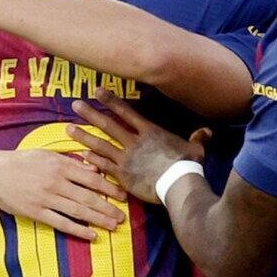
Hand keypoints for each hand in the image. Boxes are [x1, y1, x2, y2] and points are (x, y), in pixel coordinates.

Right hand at [0, 150, 127, 240]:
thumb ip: (71, 161)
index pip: (91, 178)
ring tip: (114, 226)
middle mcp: (55, 182)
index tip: (123, 196)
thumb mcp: (47, 154)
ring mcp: (46, 199)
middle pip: (88, 197)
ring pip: (78, 211)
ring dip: (98, 220)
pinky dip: (78, 230)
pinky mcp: (36, 213)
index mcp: (60, 165)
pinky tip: (92, 235)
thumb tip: (94, 167)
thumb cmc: (22, 161)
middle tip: (123, 216)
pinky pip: (61, 223)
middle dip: (108, 208)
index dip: (109, 188)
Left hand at [67, 89, 205, 203]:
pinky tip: (81, 155)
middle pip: (109, 125)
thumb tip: (208, 131)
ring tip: (68, 128)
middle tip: (74, 105)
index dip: (112, 100)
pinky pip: (104, 166)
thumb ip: (198, 138)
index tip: (97, 91)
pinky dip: (92, 160)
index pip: (127, 112)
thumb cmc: (188, 166)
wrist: (178, 185)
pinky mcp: (123, 176)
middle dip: (91, 114)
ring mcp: (127, 159)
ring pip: (101, 145)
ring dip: (84, 136)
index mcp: (150, 132)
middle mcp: (135, 142)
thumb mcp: (196, 149)